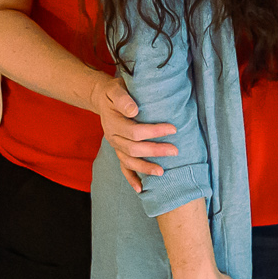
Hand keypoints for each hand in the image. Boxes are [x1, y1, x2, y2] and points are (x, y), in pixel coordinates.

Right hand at [92, 75, 176, 193]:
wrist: (103, 98)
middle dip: (155, 151)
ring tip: (162, 173)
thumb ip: (123, 99)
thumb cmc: (114, 92)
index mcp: (113, 123)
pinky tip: (140, 189)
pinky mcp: (118, 151)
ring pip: (129, 161)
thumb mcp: (115, 89)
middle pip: (133, 149)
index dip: (154, 132)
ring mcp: (115, 146)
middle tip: (175, 151)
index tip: (173, 129)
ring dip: (145, 168)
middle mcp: (113, 137)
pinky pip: (123, 168)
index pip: (135, 131)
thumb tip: (133, 110)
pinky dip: (131, 179)